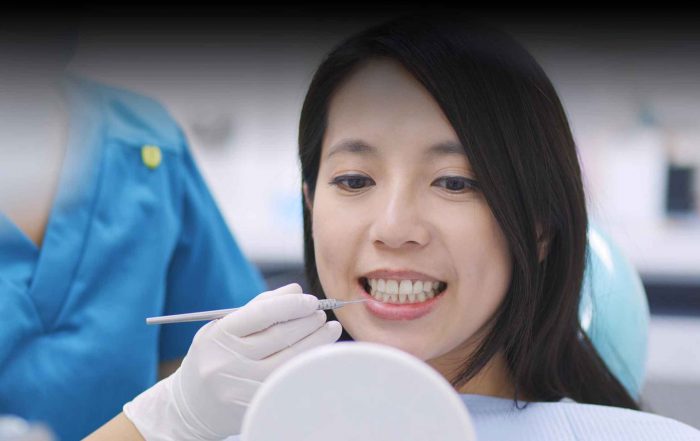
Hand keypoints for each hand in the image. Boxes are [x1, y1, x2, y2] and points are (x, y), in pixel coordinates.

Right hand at [123, 284, 341, 439]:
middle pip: (281, 336)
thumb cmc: (212, 358)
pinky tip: (316, 355)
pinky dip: (305, 365)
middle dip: (308, 322)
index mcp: (218, 336)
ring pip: (290, 360)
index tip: (310, 300)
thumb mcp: (223, 327)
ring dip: (315, 342)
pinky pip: (287, 381)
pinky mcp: (253, 406)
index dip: (292, 305)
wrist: (190, 407)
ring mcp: (240, 387)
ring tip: (329, 330)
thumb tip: (295, 290)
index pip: (262, 314)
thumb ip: (259, 307)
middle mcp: (227, 362)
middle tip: (322, 314)